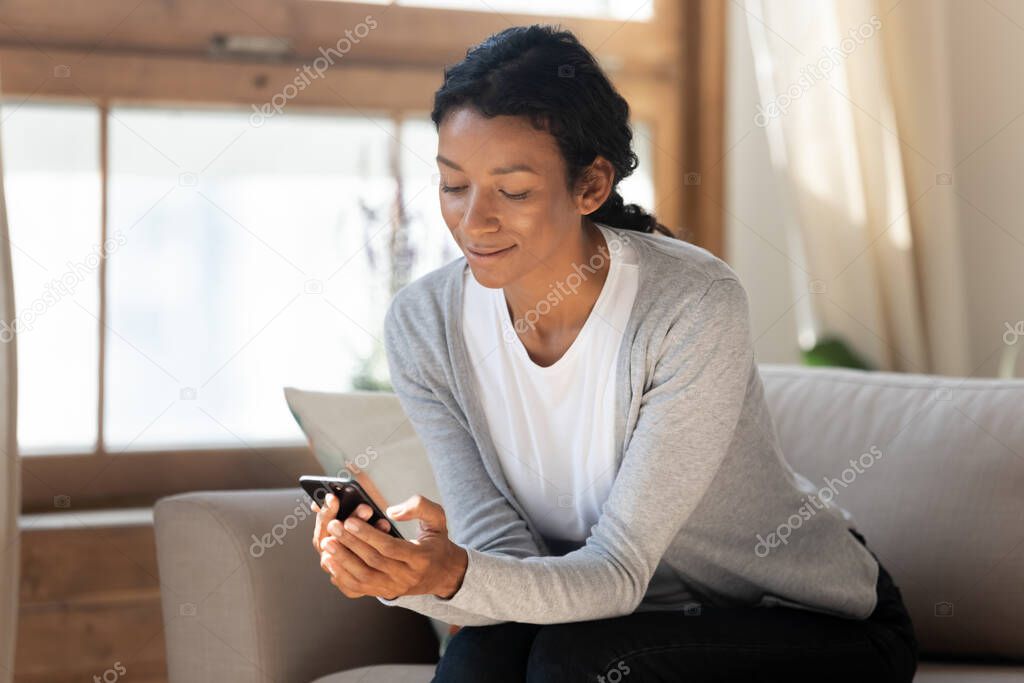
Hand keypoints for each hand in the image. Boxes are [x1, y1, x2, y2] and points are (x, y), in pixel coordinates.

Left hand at [317, 494, 467, 600]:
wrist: (442, 573)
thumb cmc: (436, 543)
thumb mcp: (437, 520)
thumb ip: (420, 507)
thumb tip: (392, 511)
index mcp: (421, 558)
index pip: (389, 547)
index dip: (368, 535)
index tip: (350, 521)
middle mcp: (407, 577)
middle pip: (373, 561)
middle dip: (350, 543)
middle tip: (333, 527)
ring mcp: (394, 587)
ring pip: (363, 577)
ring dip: (342, 561)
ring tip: (327, 544)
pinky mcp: (383, 592)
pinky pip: (359, 589)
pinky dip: (342, 577)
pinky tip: (330, 563)